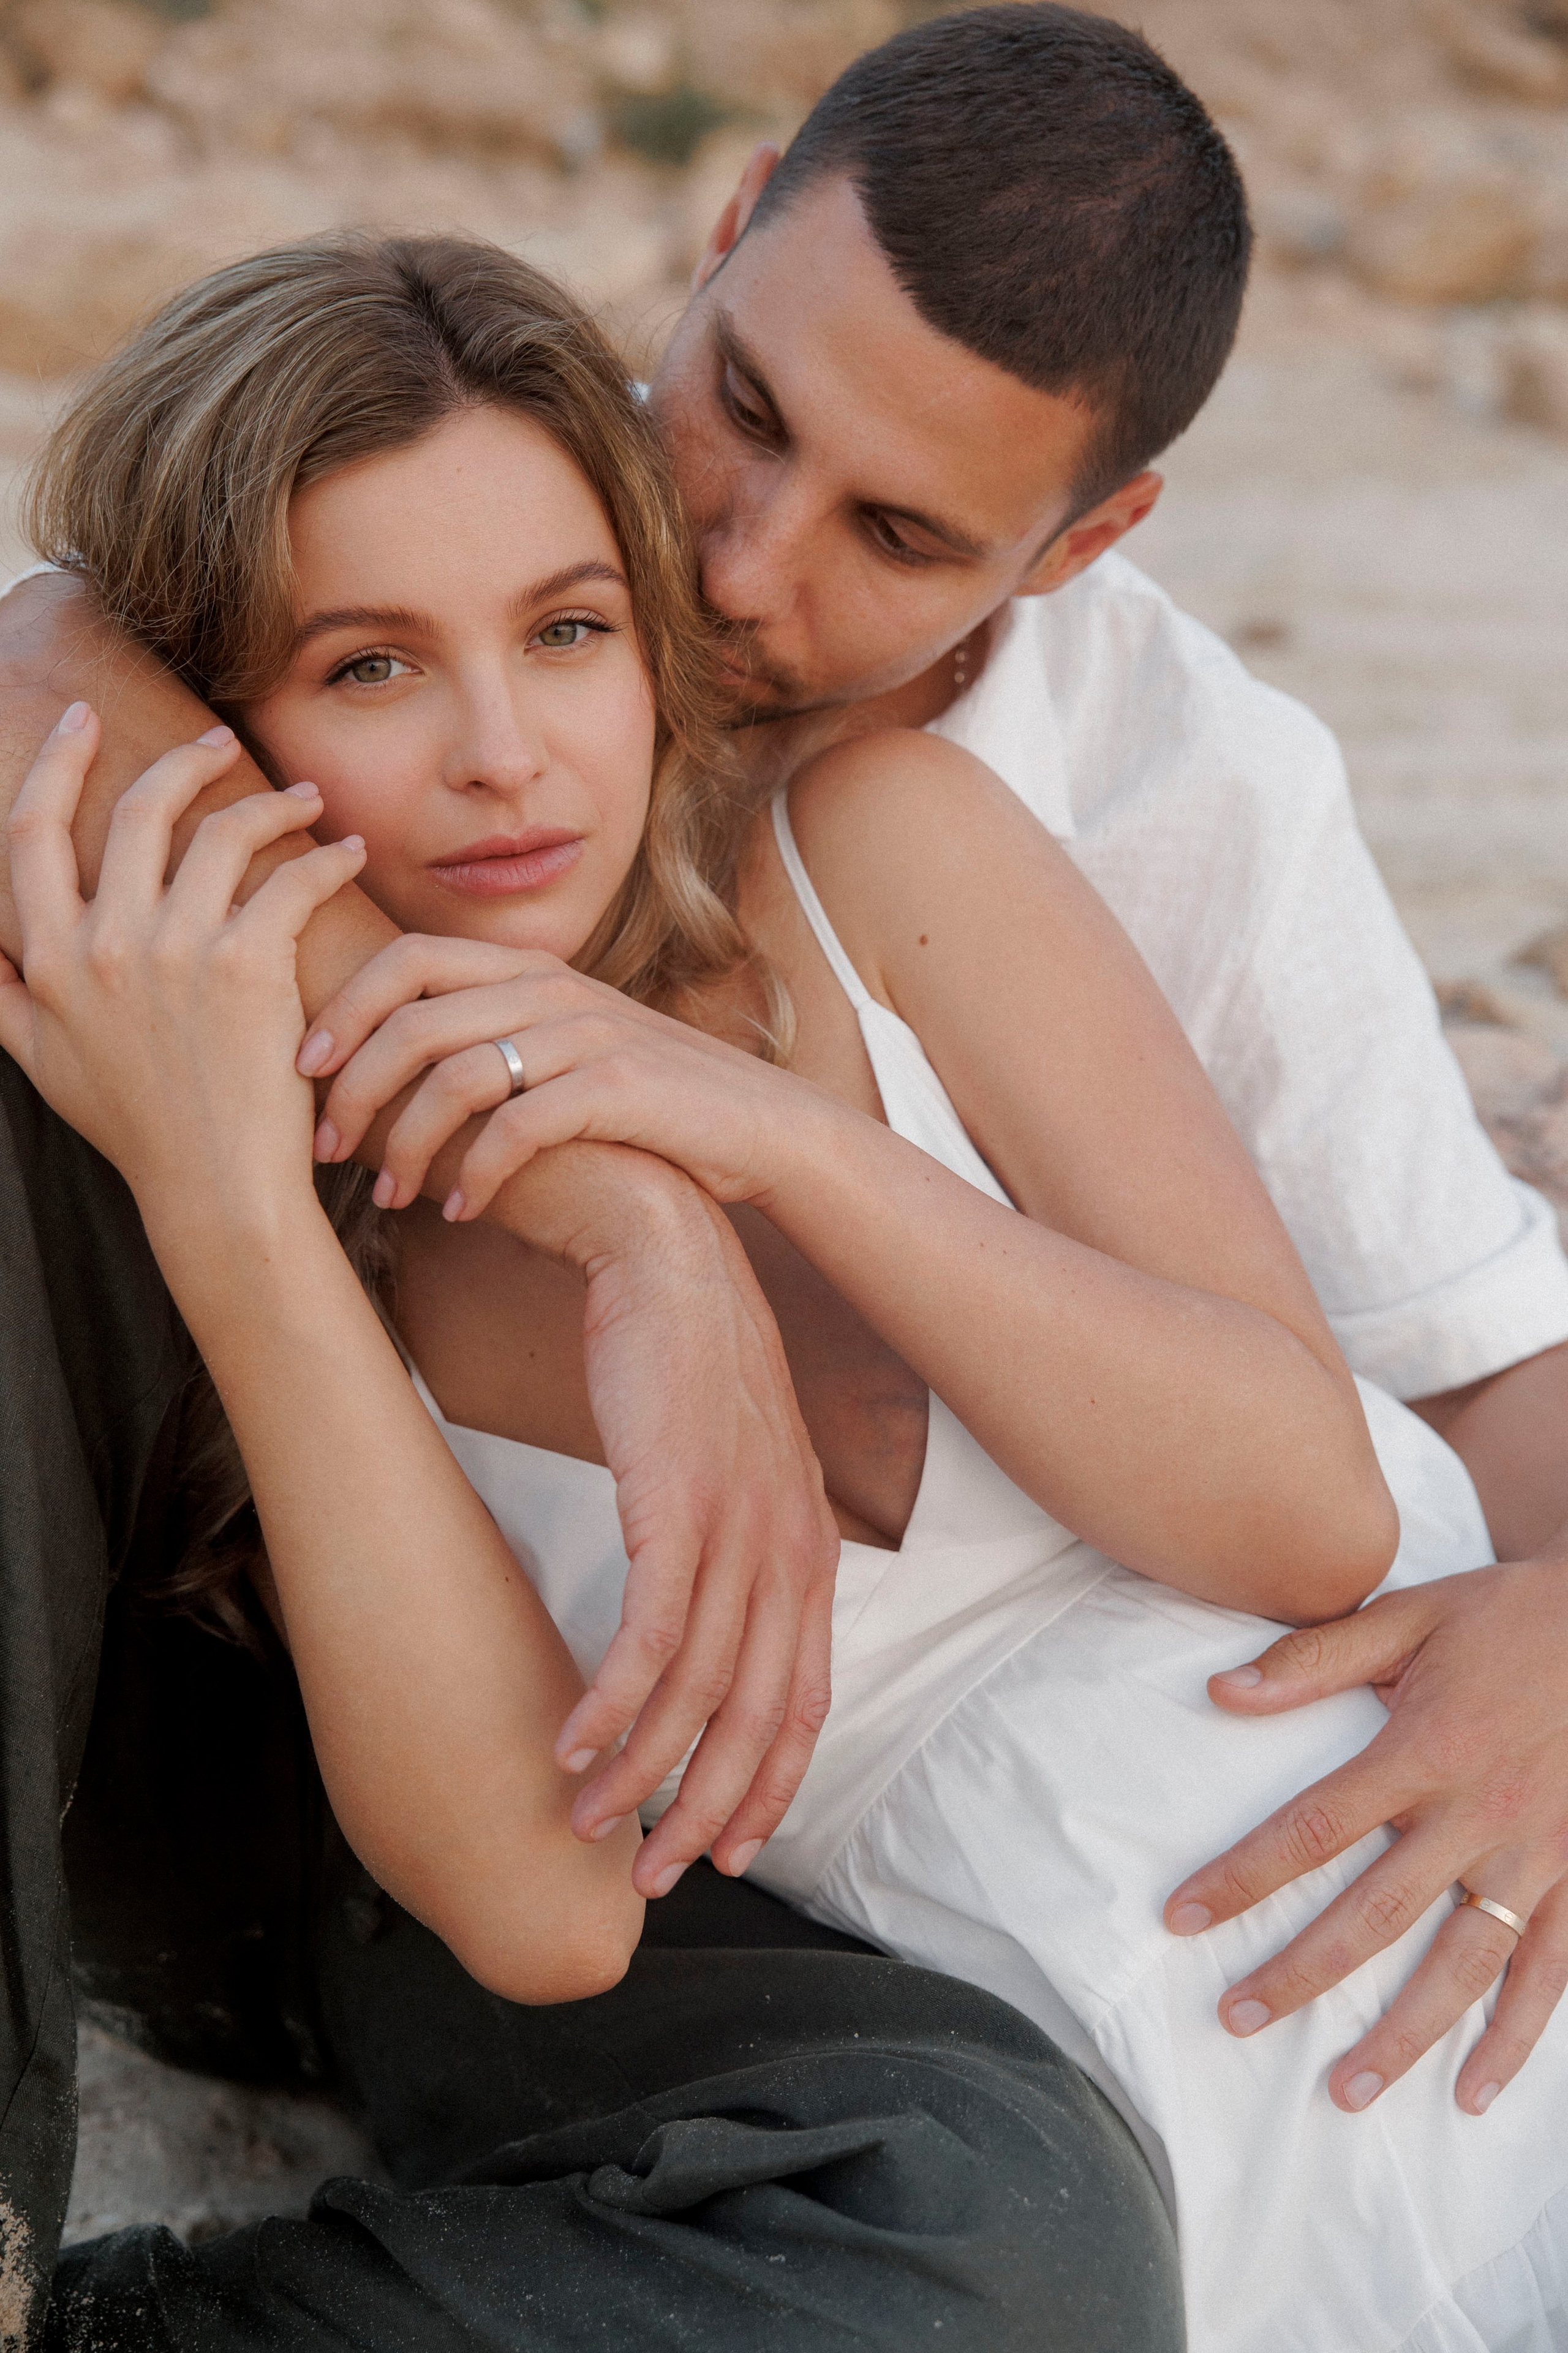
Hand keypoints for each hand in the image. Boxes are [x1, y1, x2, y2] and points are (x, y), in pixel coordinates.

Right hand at [0, 702, 363, 1228]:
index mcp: (47, 960)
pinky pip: (289, 880)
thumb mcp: (41, 1060)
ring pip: (221, 835)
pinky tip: (342, 853)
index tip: (85, 721)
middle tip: (221, 744)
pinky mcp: (247, 967)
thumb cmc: (134, 1127)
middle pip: (139, 811)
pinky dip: (322, 857)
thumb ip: (3, 997)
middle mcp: (104, 944)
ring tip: (306, 801)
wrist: (212, 1184)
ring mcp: (175, 951)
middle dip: (184, 762)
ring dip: (270, 804)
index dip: (55, 764)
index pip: (32, 832)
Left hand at [298, 933, 821, 1216]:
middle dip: (351, 1086)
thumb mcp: (566, 1046)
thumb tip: (393, 1069)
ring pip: (455, 1077)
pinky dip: (476, 1176)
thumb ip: (495, 1036)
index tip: (303, 1069)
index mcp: (529, 968)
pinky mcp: (617, 1088)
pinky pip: (517, 1129)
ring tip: (387, 1197)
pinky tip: (459, 1214)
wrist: (760, 1126)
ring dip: (406, 1144)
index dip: (343, 1008)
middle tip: (323, 1147)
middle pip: (413, 1018)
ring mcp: (586, 1034)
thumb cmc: (647, 1101)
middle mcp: (552, 989)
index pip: (407, 958)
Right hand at [553, 1171, 839, 1897]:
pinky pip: (650, 1636)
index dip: (769, 1787)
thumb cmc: (684, 1364)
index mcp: (809, 1547)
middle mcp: (790, 1549)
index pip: (804, 1700)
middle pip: (760, 1719)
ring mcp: (740, 1528)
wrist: (666, 1253)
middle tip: (653, 1877)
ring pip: (702, 1692)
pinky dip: (610, 1704)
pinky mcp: (679, 1504)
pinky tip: (571, 1744)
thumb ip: (730, 1545)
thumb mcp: (728, 1467)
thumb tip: (702, 1616)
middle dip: (708, 1812)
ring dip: (642, 1773)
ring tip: (584, 1821)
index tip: (726, 1848)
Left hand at [1164, 1553, 1567, 2114]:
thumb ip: (1316, 1659)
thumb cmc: (1504, 1617)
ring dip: (1403, 2035)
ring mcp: (1535, 1854)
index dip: (1244, 1876)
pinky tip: (1473, 2089)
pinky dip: (1515, 2037)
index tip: (1182, 1916)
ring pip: (1463, 1966)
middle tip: (1236, 2018)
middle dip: (1302, 1973)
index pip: (1314, 1827)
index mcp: (1423, 1750)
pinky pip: (1548, 1971)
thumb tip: (1219, 1691)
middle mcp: (1478, 1814)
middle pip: (1376, 1913)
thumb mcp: (1409, 1616)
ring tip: (1344, 2090)